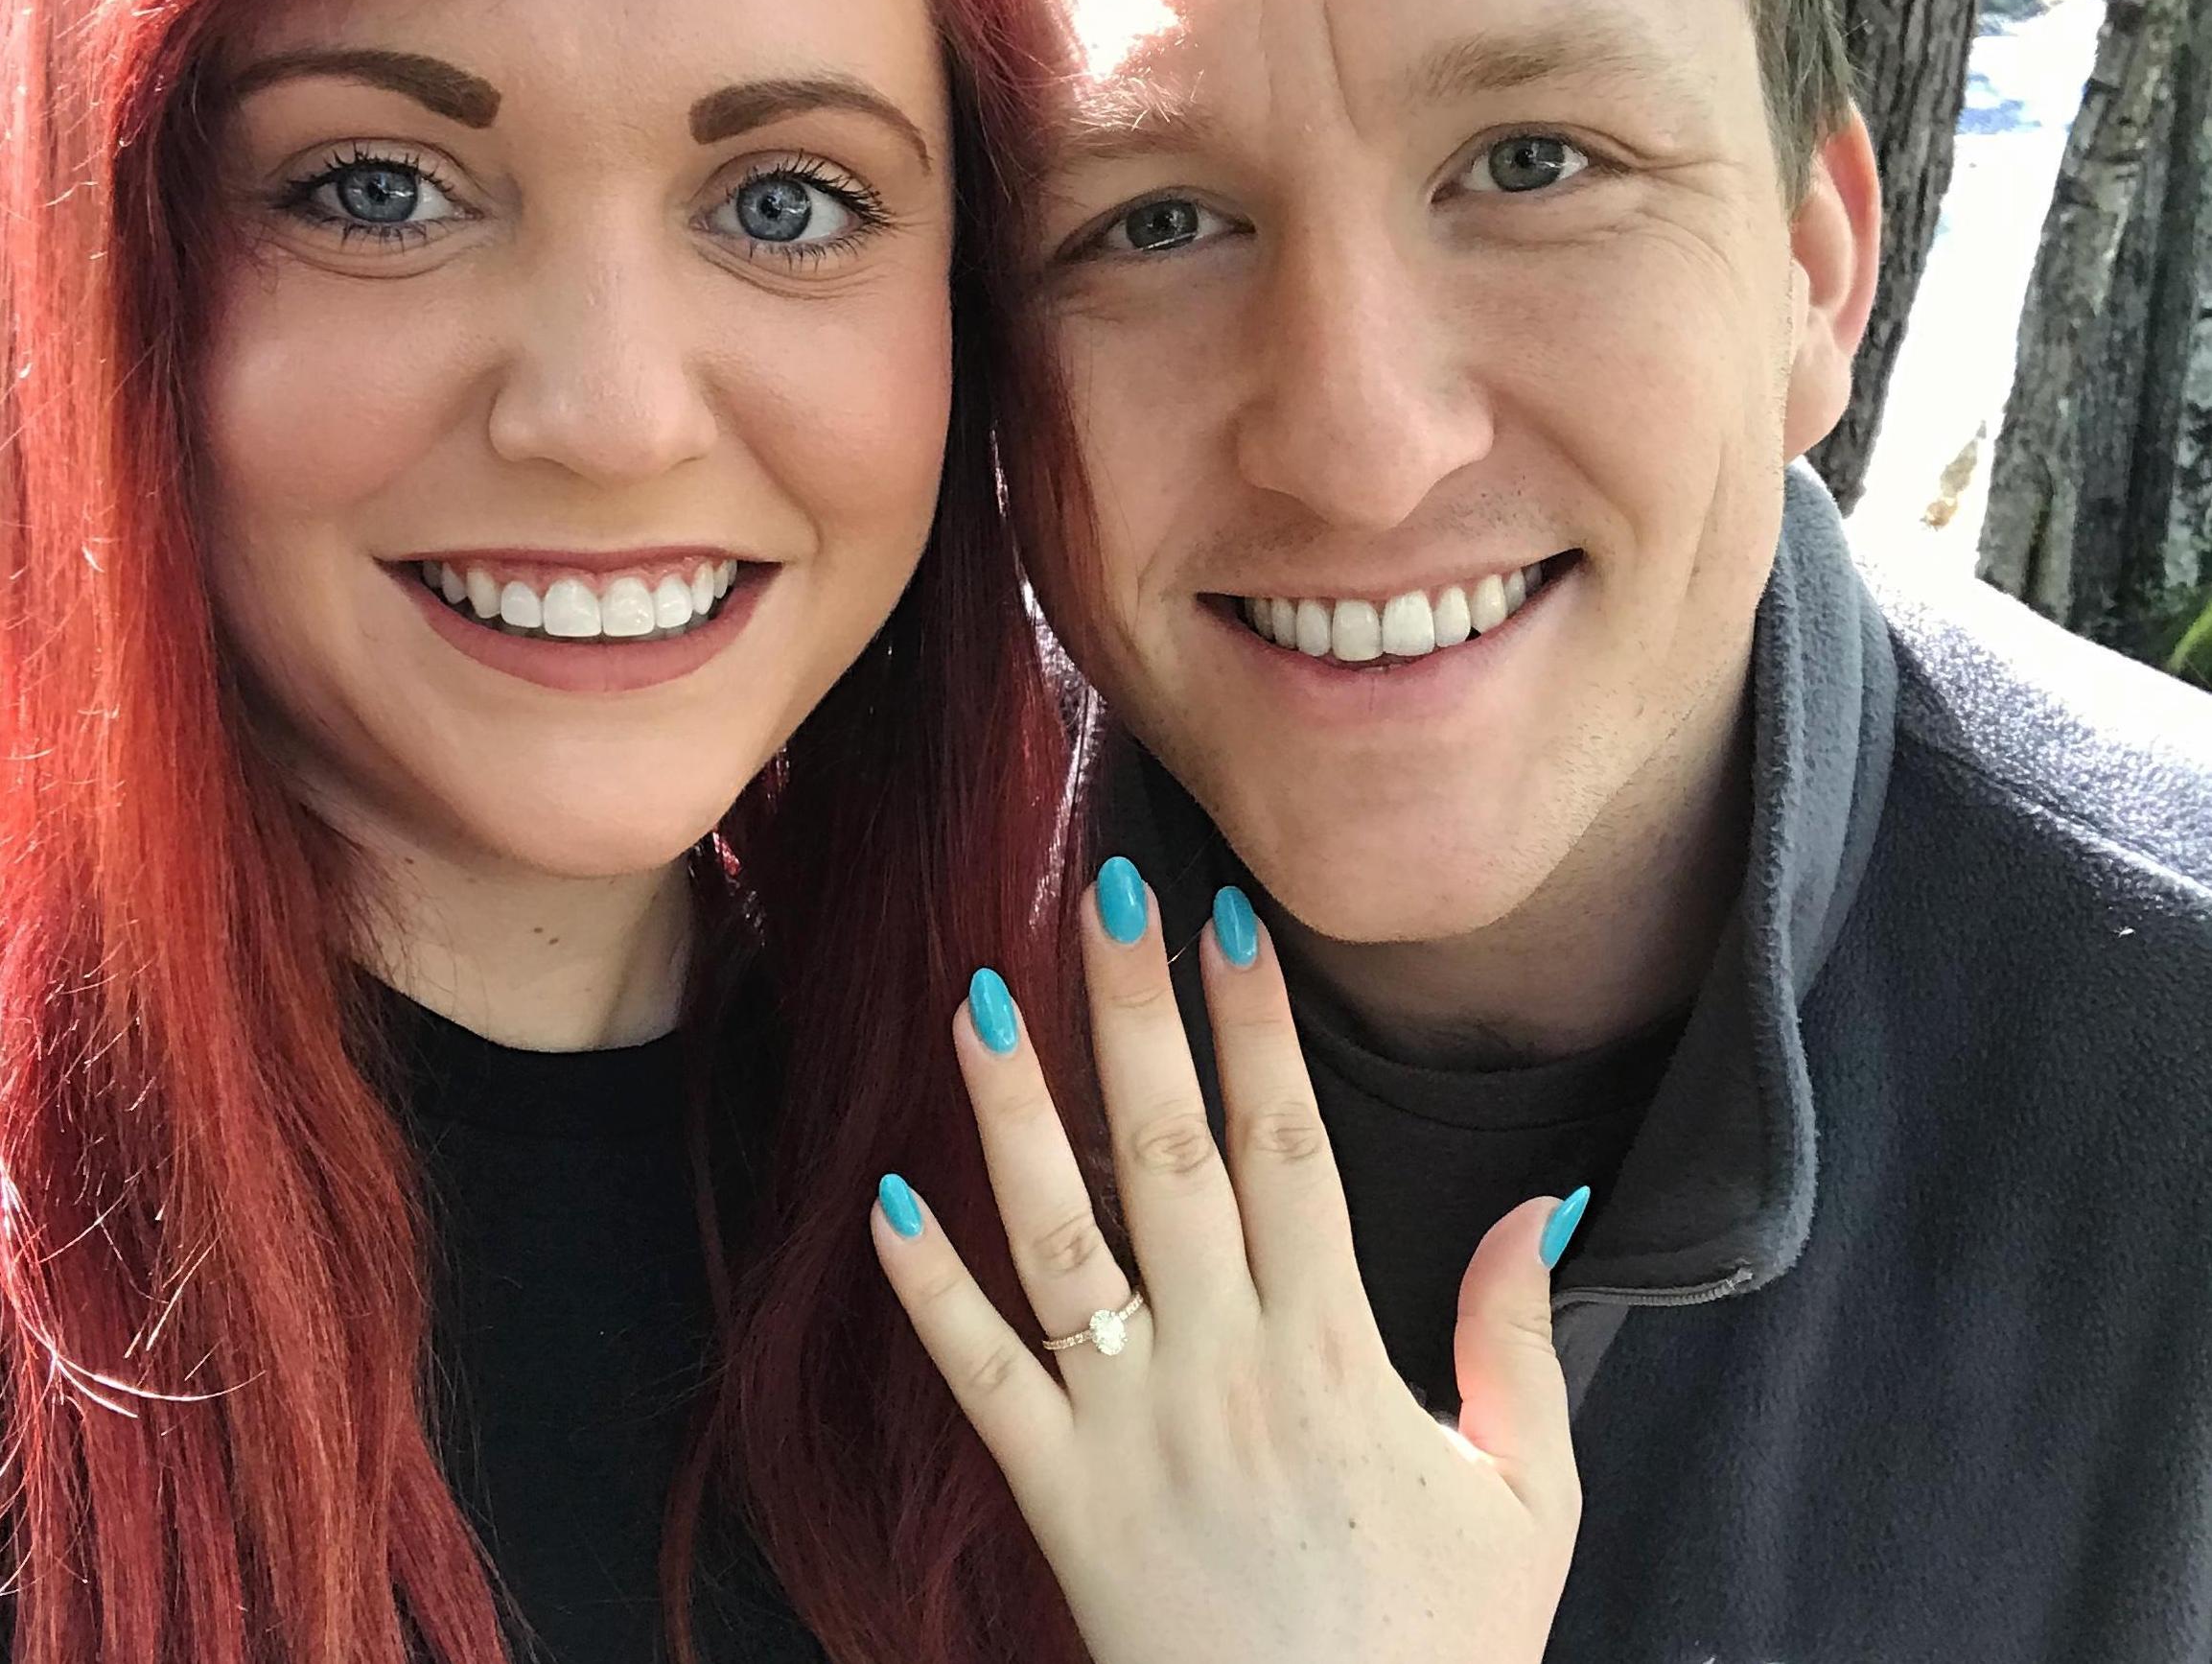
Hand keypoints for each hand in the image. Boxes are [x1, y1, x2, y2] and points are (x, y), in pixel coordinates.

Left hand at [871, 859, 1583, 1663]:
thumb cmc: (1437, 1655)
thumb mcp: (1525, 1503)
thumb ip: (1516, 1342)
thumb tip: (1539, 1203)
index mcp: (1334, 1355)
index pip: (1289, 1149)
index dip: (1256, 1027)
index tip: (1225, 919)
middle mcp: (1222, 1367)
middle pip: (1170, 1156)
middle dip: (1135, 1015)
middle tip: (1101, 893)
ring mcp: (1129, 1431)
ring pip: (1061, 1242)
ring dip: (1017, 1116)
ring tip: (981, 995)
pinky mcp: (1058, 1503)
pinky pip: (983, 1383)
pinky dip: (930, 1293)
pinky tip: (886, 1198)